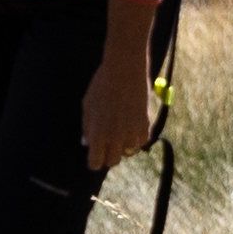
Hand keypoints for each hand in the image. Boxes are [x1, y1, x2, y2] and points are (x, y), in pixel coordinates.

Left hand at [83, 58, 158, 175]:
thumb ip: (87, 127)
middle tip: (108, 143)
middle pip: (112, 161)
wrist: (124, 70)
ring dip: (124, 145)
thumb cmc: (101, 86)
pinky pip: (142, 142)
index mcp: (98, 134)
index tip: (95, 153)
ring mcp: (132, 133)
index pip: (95, 163)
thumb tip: (86, 143)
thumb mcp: (87, 106)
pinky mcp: (145, 125)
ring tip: (120, 131)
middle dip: (109, 154)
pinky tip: (132, 126)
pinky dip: (137, 137)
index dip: (94, 160)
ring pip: (128, 152)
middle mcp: (115, 138)